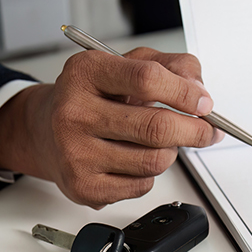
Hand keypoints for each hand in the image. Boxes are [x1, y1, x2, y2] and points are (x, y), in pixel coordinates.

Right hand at [0, 48, 222, 207]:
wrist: (44, 131)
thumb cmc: (93, 96)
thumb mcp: (128, 65)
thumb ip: (171, 66)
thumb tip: (200, 92)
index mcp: (86, 72)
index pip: (147, 79)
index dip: (186, 93)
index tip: (204, 103)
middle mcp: (75, 111)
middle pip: (156, 127)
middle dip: (194, 131)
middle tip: (207, 131)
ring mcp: (76, 152)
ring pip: (155, 161)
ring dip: (170, 153)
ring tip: (157, 142)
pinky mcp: (83, 186)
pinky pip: (142, 185)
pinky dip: (149, 174)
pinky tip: (132, 159)